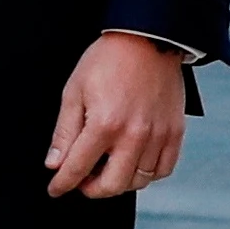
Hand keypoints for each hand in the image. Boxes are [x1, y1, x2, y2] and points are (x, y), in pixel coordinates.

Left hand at [46, 32, 188, 199]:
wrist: (147, 39)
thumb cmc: (108, 60)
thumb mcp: (74, 91)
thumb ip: (65, 132)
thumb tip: (55, 163)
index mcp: (104, 124)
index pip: (77, 168)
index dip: (62, 183)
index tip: (56, 188)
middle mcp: (134, 135)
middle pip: (112, 185)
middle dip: (91, 189)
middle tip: (82, 179)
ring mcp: (158, 136)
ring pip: (139, 181)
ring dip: (119, 181)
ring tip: (107, 168)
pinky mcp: (174, 132)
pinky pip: (163, 169)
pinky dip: (148, 174)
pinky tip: (133, 163)